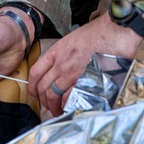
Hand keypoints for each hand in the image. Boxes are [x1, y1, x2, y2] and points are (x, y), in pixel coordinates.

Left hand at [29, 11, 143, 115]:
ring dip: (53, 106)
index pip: (35, 72)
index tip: (34, 93)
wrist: (110, 33)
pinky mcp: (82, 81)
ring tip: (57, 110)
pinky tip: (68, 107)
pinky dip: (65, 105)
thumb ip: (62, 54)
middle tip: (47, 105)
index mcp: (56, 52)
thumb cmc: (96, 34)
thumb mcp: (71, 40)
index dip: (32, 86)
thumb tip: (59, 68)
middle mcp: (60, 64)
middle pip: (42, 87)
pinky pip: (68, 98)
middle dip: (42, 100)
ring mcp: (70, 73)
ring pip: (52, 95)